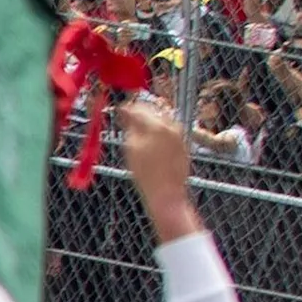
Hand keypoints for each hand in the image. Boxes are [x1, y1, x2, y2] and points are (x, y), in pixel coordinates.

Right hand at [117, 94, 198, 234]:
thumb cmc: (146, 174)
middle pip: (152, 110)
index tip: (118, 111)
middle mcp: (170, 126)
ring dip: (149, 120)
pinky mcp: (182, 143)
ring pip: (161, 118)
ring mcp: (178, 135)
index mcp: (156, 126)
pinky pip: (168, 129)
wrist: (166, 193)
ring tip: (137, 131)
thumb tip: (126, 113)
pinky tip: (150, 141)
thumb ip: (129, 127)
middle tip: (126, 119)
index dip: (126, 109)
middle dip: (139, 112)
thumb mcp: (131, 149)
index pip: (138, 108)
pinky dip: (158, 130)